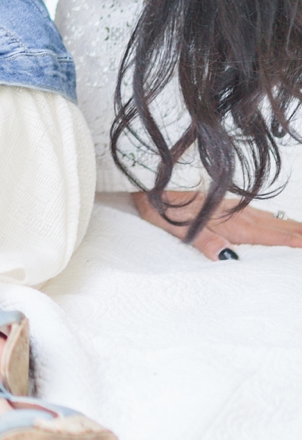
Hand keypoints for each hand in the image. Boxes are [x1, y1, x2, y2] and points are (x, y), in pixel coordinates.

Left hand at [134, 187, 301, 258]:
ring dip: (290, 226)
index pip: (271, 236)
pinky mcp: (227, 203)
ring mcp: (235, 207)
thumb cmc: (164, 208)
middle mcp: (240, 214)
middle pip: (278, 227)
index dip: (293, 241)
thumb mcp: (180, 228)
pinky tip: (276, 220)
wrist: (151, 181)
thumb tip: (228, 258)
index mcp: (232, 224)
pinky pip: (260, 213)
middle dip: (299, 234)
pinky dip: (275, 219)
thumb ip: (206, 242)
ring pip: (271, 219)